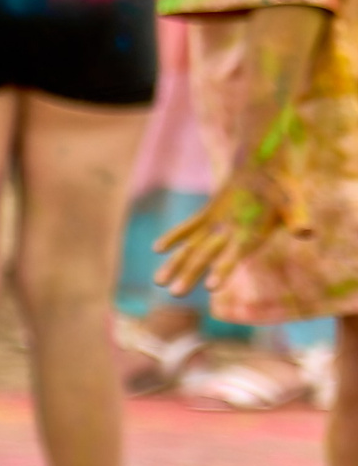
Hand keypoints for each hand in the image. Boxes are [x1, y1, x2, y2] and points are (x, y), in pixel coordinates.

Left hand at [155, 165, 305, 296]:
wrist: (264, 172)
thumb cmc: (282, 190)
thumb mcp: (292, 202)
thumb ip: (297, 218)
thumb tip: (307, 231)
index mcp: (252, 238)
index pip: (235, 257)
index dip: (223, 270)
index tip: (210, 287)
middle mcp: (231, 238)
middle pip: (207, 258)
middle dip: (190, 275)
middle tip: (175, 293)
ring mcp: (217, 228)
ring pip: (192, 248)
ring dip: (176, 263)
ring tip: (159, 282)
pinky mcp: (207, 216)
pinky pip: (188, 227)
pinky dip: (175, 236)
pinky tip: (158, 248)